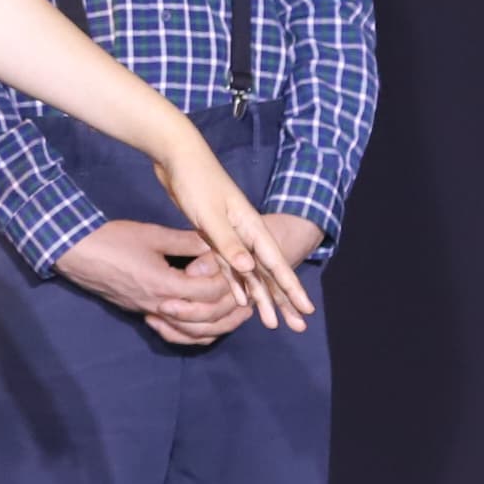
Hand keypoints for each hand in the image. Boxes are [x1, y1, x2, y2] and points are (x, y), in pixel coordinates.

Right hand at [60, 219, 252, 344]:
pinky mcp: (142, 313)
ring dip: (217, 325)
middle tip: (248, 297)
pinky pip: (174, 334)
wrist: (75, 253)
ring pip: (191, 333)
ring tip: (235, 314)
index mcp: (164, 285)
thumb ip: (186, 241)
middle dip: (230, 309)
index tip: (238, 270)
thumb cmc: (112, 240)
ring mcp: (149, 312)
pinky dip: (193, 334)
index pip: (208, 293)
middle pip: (205, 318)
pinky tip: (204, 325)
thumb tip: (215, 240)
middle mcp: (159, 305)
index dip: (227, 282)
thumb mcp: (152, 235)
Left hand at [151, 129, 314, 331]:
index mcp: (250, 226)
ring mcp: (231, 235)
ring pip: (250, 274)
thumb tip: (251, 269)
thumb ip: (229, 242)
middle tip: (298, 327)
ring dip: (261, 297)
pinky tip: (241, 301)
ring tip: (271, 323)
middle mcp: (245, 233)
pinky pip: (229, 267)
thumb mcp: (210, 213)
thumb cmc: (196, 180)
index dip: (291, 288)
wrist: (177, 157)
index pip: (275, 263)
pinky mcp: (214, 236)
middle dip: (283, 300)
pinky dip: (237, 284)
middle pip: (269, 273)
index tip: (307, 309)